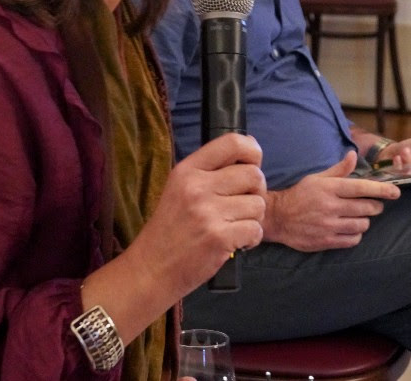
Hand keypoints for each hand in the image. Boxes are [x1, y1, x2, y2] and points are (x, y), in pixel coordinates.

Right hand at [128, 133, 266, 295]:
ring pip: (258, 204)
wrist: (152, 268)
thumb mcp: (179, 188)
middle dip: (257, 191)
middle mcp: (197, 187)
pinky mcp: (219, 238)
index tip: (253, 163)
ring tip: (235, 226)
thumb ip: (209, 171)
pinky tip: (236, 242)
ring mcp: (208, 213)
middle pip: (254, 175)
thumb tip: (249, 154)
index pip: (232, 143)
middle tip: (244, 204)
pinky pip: (256, 229)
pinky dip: (251, 238)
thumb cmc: (170, 228)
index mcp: (187, 170)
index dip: (252, 151)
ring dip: (253, 218)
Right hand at [262, 151, 399, 251]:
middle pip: (366, 208)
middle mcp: (330, 206)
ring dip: (365, 221)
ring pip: (361, 225)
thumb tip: (353, 155)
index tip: (395, 192)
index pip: (361, 188)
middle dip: (375, 206)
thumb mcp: (317, 178)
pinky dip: (356, 235)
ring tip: (360, 217)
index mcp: (329, 188)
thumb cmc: (300, 194)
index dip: (381, 190)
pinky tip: (351, 229)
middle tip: (374, 205)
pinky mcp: (326, 241)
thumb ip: (339, 170)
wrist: (278, 217)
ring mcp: (328, 225)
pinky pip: (352, 240)